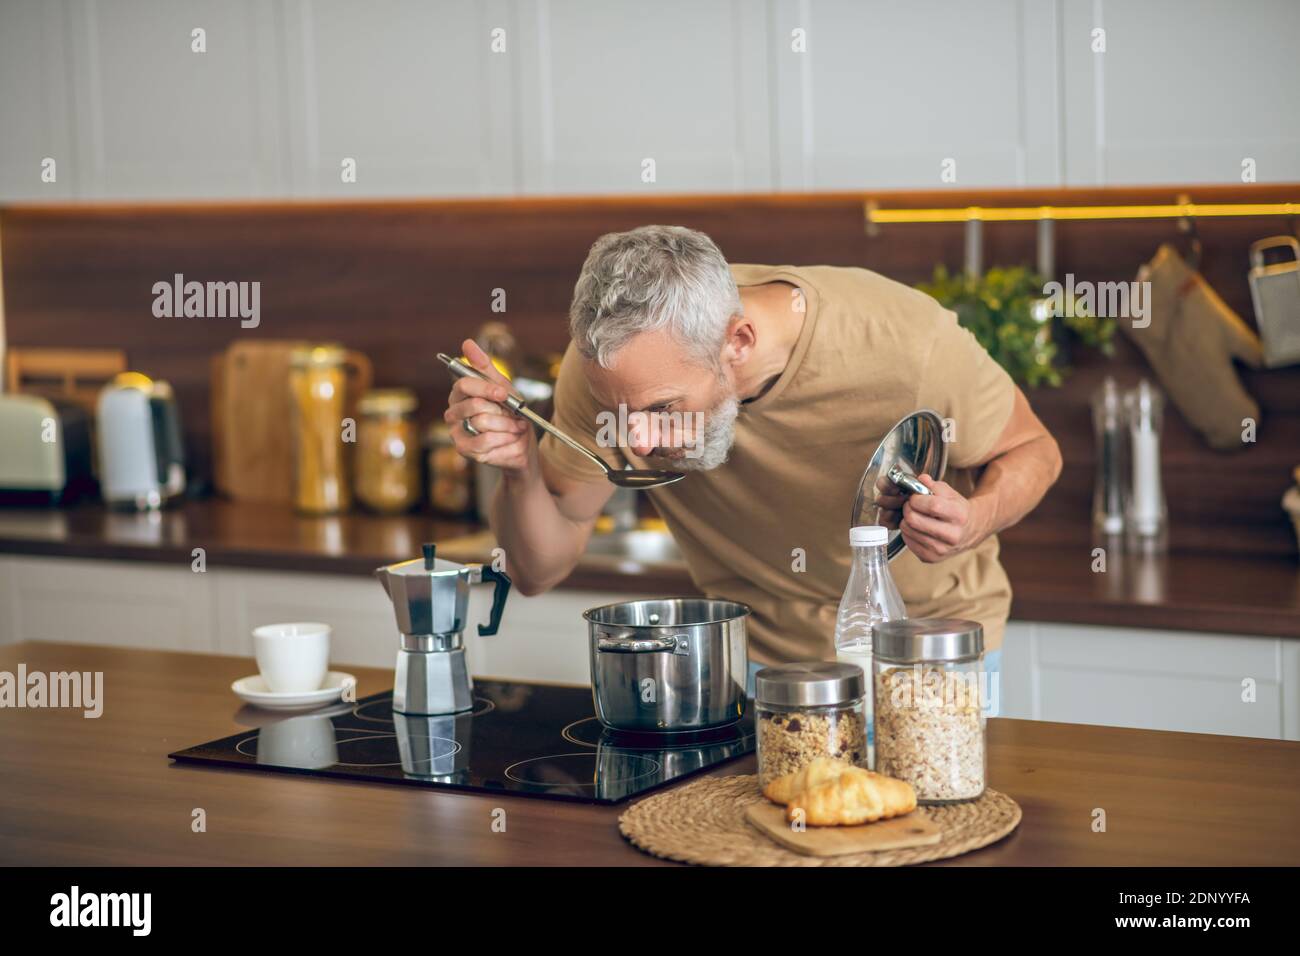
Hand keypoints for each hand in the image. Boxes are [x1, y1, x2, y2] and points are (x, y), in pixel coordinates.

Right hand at [444, 338, 534, 476]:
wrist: (522, 443)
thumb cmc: (510, 413)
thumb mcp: (502, 387)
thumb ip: (484, 367)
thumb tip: (467, 343)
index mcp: (460, 394)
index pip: (464, 384)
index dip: (486, 388)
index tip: (504, 393)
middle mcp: (453, 412)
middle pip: (474, 405)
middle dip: (501, 411)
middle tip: (513, 415)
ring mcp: (456, 432)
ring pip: (481, 423)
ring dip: (506, 426)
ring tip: (515, 427)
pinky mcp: (464, 449)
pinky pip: (484, 442)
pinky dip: (504, 439)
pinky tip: (510, 439)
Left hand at [899, 475, 988, 562]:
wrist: (971, 530)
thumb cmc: (958, 510)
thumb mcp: (950, 493)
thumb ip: (933, 485)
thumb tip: (920, 480)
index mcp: (959, 516)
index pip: (931, 506)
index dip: (917, 499)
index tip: (915, 496)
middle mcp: (952, 536)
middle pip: (915, 520)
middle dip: (908, 508)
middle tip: (910, 505)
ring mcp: (941, 550)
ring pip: (908, 531)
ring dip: (906, 520)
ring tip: (914, 515)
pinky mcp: (931, 558)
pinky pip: (908, 542)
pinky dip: (908, 532)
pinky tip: (917, 527)